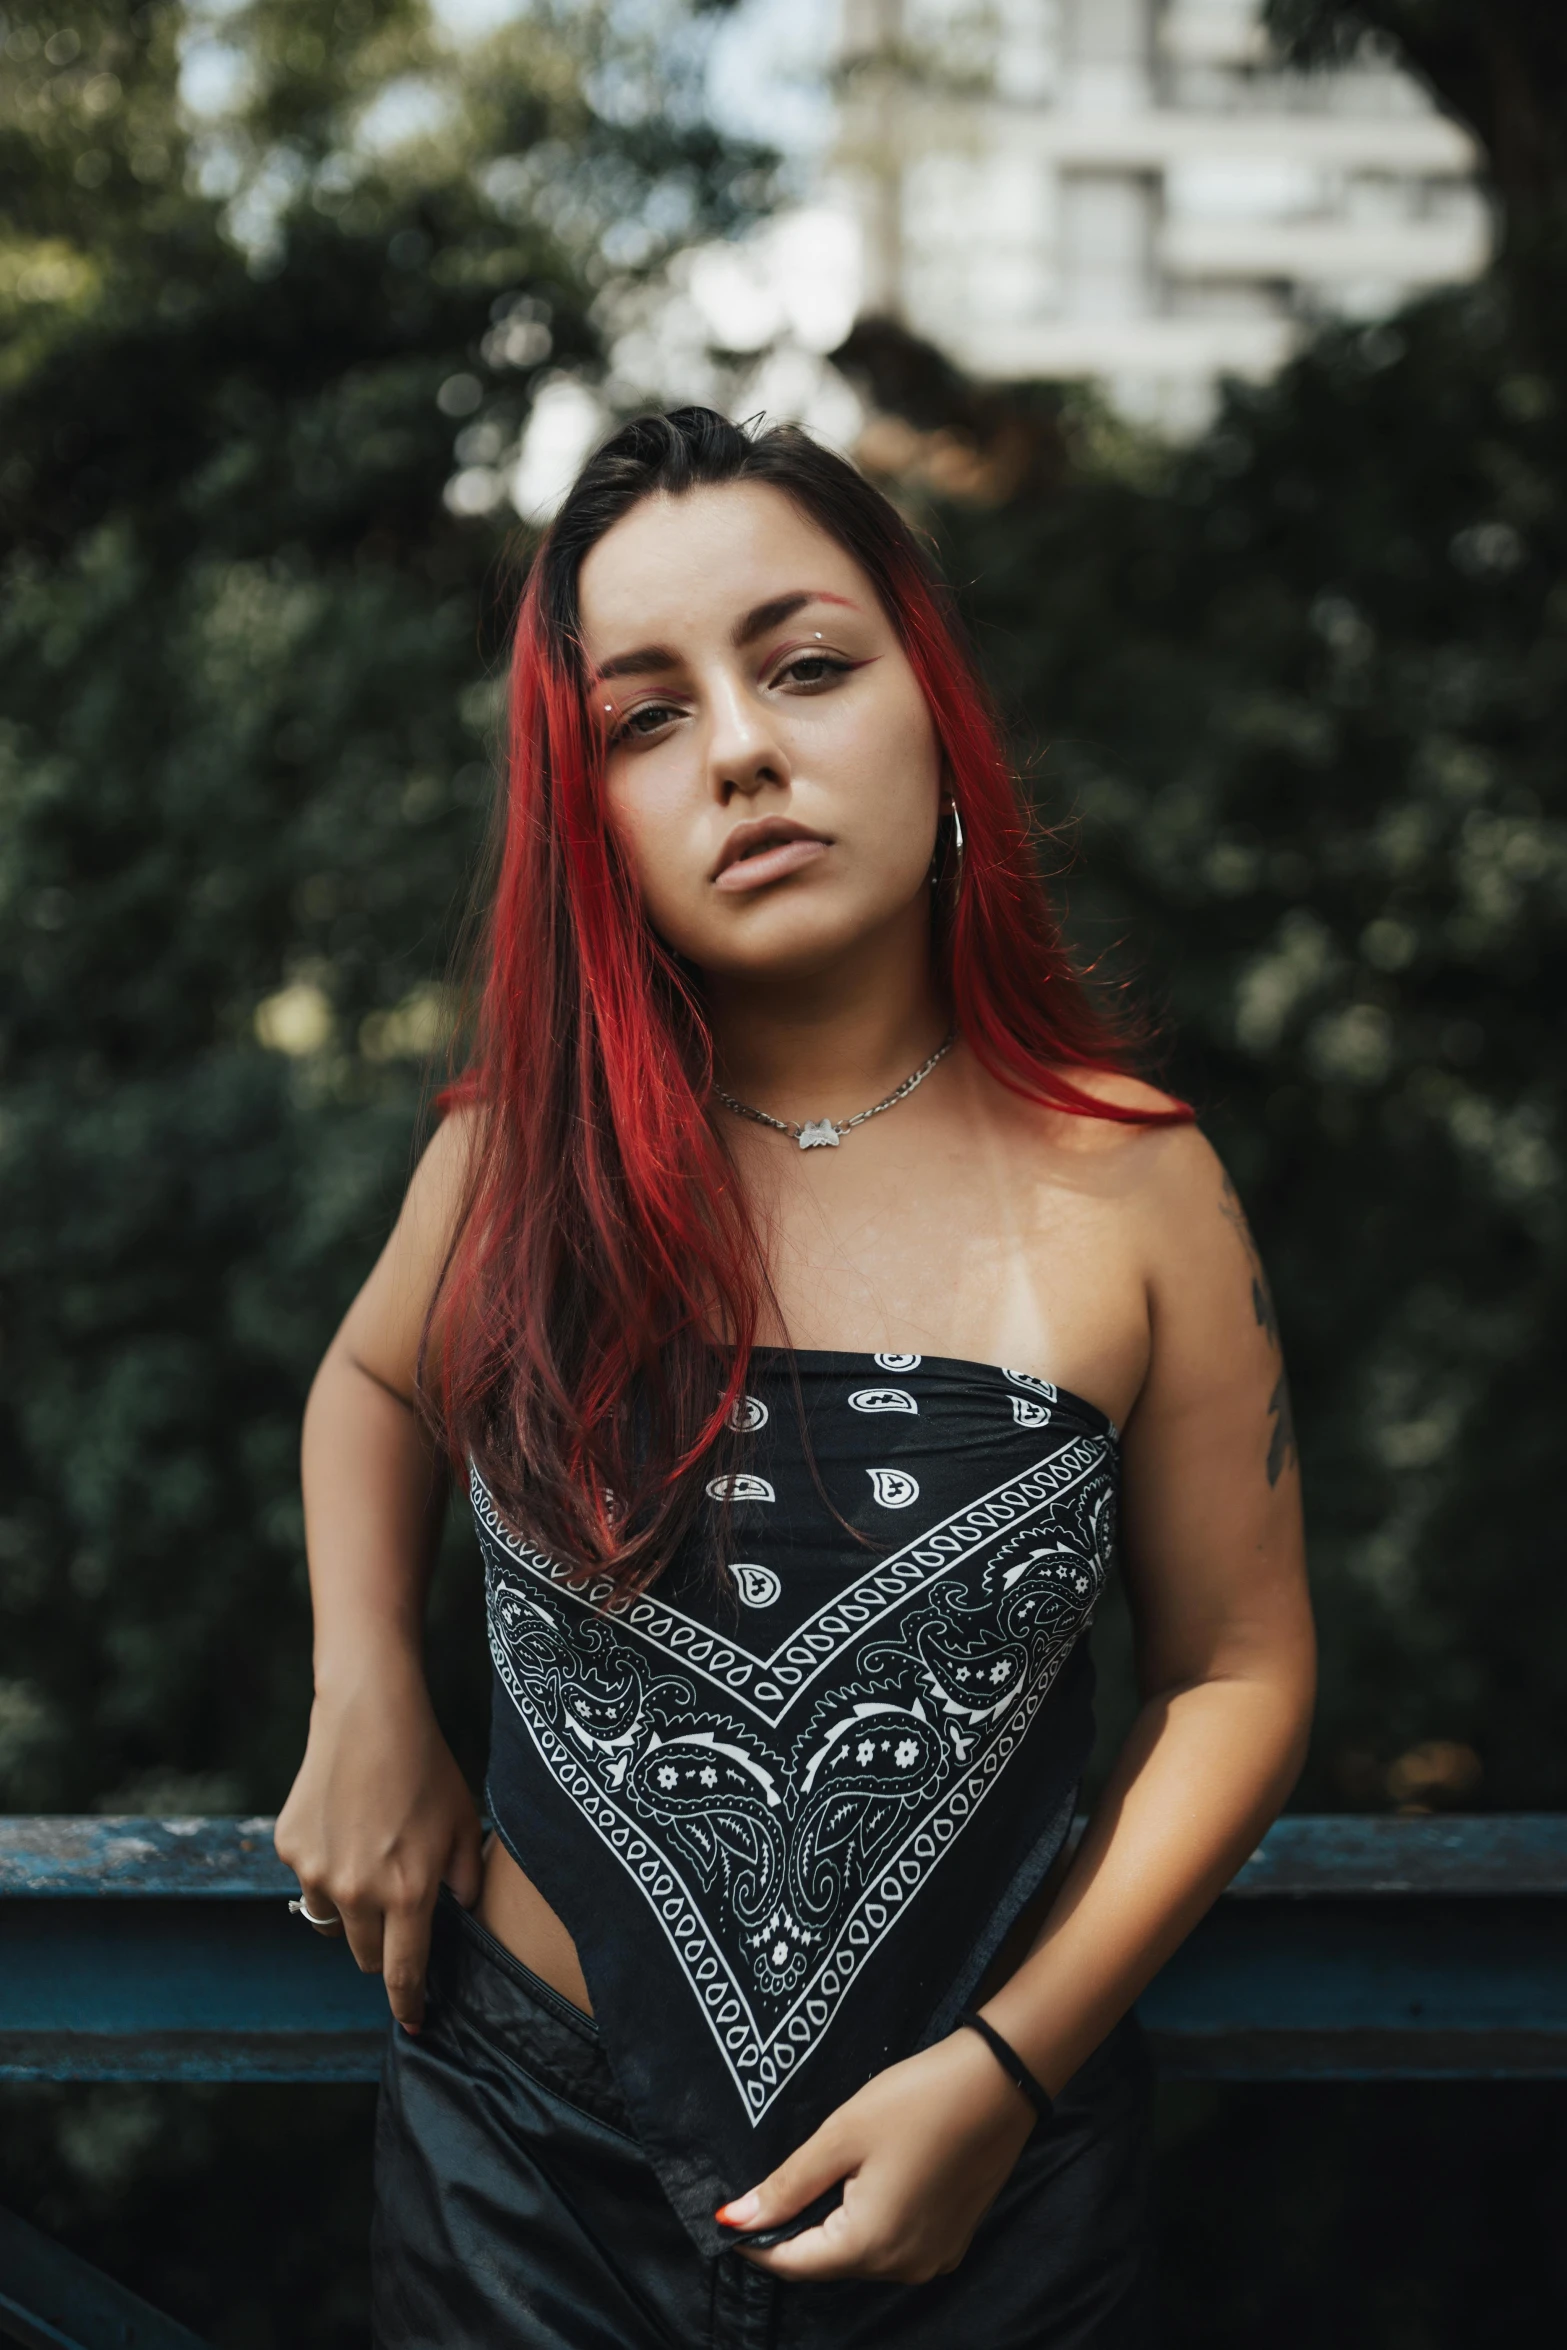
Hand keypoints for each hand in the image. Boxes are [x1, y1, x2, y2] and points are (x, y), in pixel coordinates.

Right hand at [273, 1647, 482, 2032]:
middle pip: (367, 1954)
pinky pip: (309, 1881)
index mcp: (409, 1893)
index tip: (415, 2024)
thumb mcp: (465, 1826)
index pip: (405, 1973)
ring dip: (351, 1907)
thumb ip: (467, 1884)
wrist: (371, 1715)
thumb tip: (462, 1923)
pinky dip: (326, 1868)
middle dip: (384, 1944)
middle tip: (398, 1905)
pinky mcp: (290, 1849)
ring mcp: (317, 1872)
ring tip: (371, 1854)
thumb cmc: (428, 1769)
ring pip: (334, 1921)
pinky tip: (345, 1824)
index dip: (409, 2005)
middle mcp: (359, 1893)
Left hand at [717, 2028, 1037, 2282]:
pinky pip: (894, 2245)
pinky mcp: (952, 2241)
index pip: (794, 2263)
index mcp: (870, 2245)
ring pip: (861, 2253)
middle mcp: (904, 2267)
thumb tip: (733, 2218)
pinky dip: (871, 2222)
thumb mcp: (841, 2135)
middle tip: (777, 2183)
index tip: (729, 2215)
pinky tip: (870, 2179)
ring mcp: (933, 2258)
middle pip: (828, 2260)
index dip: (756, 2243)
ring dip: (835, 2225)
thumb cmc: (916, 2100)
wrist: (998, 2081)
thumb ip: (786, 2185)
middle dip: (797, 2229)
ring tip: (827, 2173)